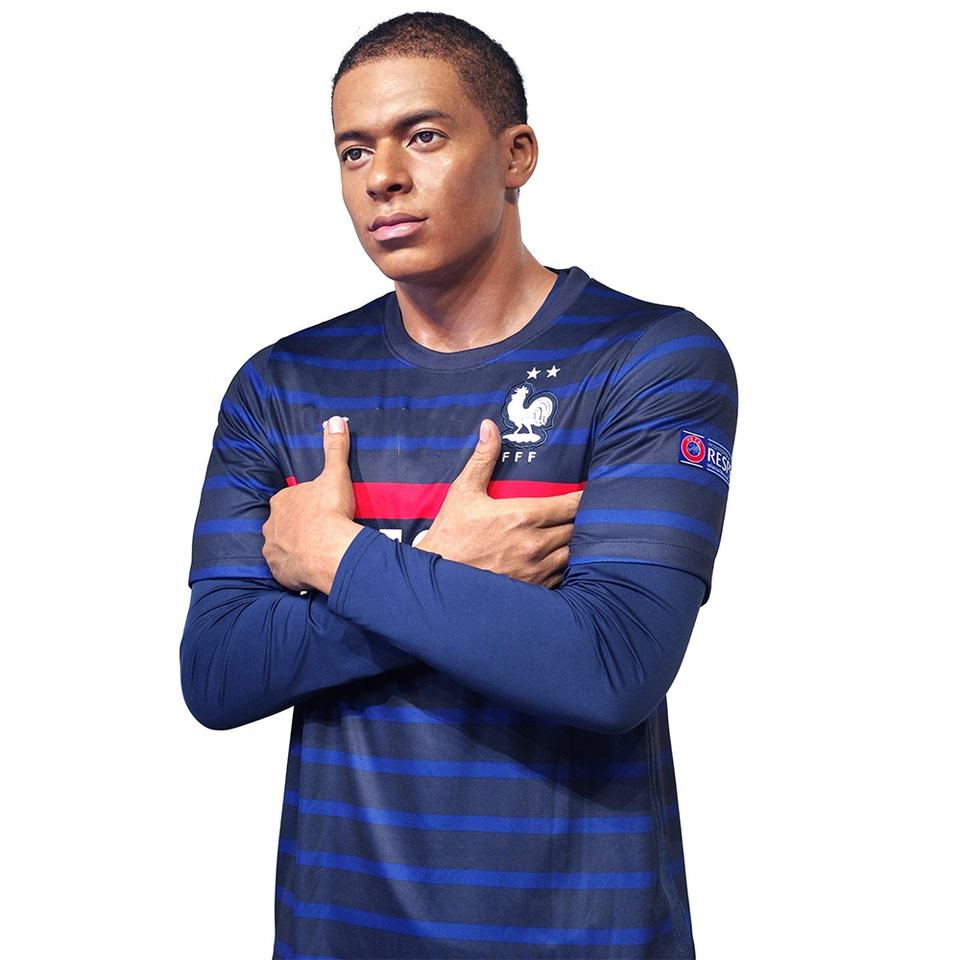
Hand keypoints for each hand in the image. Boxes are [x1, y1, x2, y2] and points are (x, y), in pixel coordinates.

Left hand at [261, 415, 363, 593]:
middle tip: (319, 531)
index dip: (305, 505)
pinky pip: (285, 568)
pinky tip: (310, 568)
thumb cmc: (330, 512)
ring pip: (281, 546)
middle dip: (296, 527)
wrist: (328, 551)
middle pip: (283, 523)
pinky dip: (294, 568)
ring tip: (315, 552)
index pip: (290, 500)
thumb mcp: (335, 475)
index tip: (320, 510)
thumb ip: (334, 448)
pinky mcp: (279, 571)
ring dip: (293, 548)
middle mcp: (271, 524)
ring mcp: (273, 549)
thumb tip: (336, 420)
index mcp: (282, 500)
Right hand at [415, 418, 581, 587]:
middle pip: (578, 529)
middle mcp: (534, 544)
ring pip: (574, 554)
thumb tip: (489, 426)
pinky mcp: (534, 589)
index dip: (583, 498)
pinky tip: (559, 558)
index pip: (571, 505)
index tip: (588, 493)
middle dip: (582, 520)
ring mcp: (535, 570)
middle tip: (586, 512)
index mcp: (521, 516)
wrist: (438, 581)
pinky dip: (565, 565)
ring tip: (576, 534)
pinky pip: (563, 576)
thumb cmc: (451, 534)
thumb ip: (483, 459)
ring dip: (576, 543)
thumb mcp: (464, 492)